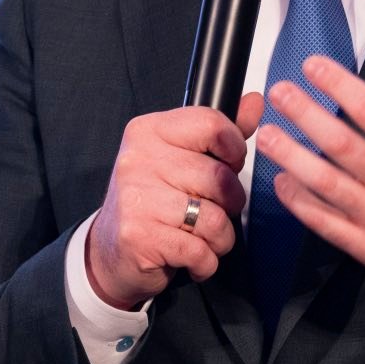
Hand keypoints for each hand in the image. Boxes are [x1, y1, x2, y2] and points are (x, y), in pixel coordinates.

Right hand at [85, 93, 262, 310]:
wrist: (110, 251)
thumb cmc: (152, 201)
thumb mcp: (181, 158)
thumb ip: (219, 133)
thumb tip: (254, 102)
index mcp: (149, 131)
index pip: (211, 124)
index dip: (234, 149)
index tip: (230, 164)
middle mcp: (138, 160)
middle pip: (219, 177)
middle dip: (230, 202)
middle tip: (213, 209)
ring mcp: (137, 198)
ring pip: (214, 218)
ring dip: (219, 237)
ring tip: (202, 236)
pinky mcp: (140, 236)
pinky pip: (199, 251)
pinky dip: (205, 261)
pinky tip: (191, 256)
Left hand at [259, 57, 364, 301]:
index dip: (339, 86)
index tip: (313, 66)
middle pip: (340, 144)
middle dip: (304, 114)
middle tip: (278, 93)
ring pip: (326, 184)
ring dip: (292, 157)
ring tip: (265, 135)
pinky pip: (328, 225)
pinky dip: (302, 205)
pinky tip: (282, 185)